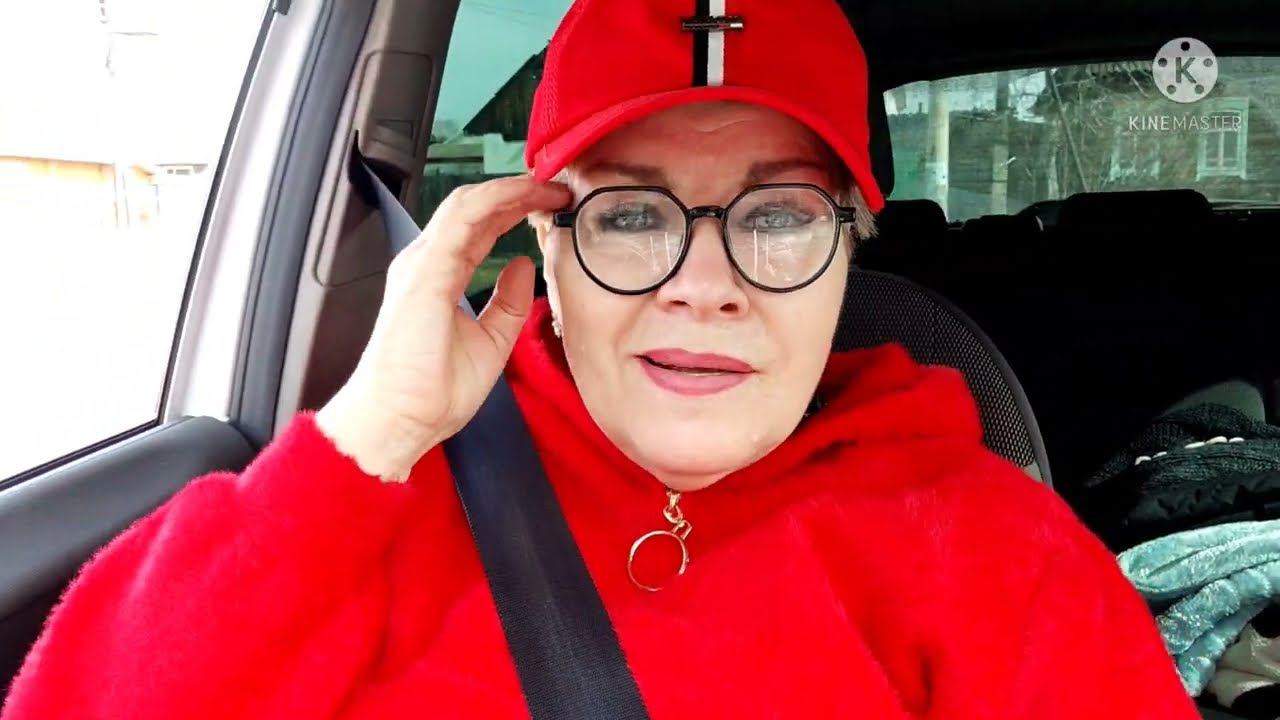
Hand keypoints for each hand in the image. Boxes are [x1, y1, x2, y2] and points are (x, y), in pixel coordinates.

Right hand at [316, 176, 570, 481]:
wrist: (398, 420)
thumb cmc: (430, 391)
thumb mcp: (491, 341)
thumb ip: (508, 304)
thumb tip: (526, 268)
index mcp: (440, 276)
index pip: (481, 227)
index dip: (516, 209)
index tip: (554, 206)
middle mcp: (428, 262)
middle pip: (476, 208)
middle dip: (519, 192)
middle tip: (560, 188)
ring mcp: (423, 263)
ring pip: (469, 204)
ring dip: (511, 189)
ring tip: (549, 186)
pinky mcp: (425, 271)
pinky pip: (462, 220)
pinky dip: (495, 200)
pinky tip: (524, 194)